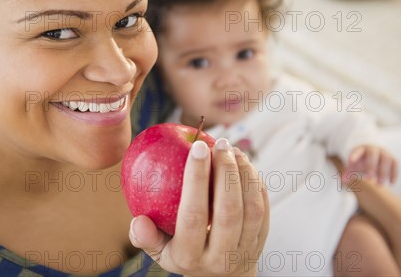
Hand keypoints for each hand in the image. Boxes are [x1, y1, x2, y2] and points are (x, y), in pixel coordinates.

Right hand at [129, 139, 268, 276]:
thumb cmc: (183, 253)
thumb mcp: (160, 252)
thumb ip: (145, 236)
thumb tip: (137, 220)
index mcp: (190, 256)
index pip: (193, 216)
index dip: (196, 179)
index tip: (197, 148)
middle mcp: (220, 258)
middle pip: (228, 211)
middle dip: (225, 172)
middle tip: (219, 143)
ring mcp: (244, 250)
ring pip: (251, 209)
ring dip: (244, 174)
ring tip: (232, 149)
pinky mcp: (261, 242)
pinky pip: (262, 208)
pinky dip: (255, 182)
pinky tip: (244, 162)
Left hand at [344, 144, 397, 184]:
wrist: (373, 151)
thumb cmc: (362, 159)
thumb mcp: (354, 164)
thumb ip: (349, 172)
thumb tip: (342, 181)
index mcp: (361, 149)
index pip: (357, 151)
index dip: (354, 155)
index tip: (350, 161)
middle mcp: (374, 149)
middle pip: (373, 155)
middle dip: (371, 166)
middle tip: (369, 179)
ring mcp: (384, 152)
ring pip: (386, 159)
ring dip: (384, 172)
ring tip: (379, 184)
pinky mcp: (392, 158)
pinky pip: (395, 164)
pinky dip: (394, 173)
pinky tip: (391, 183)